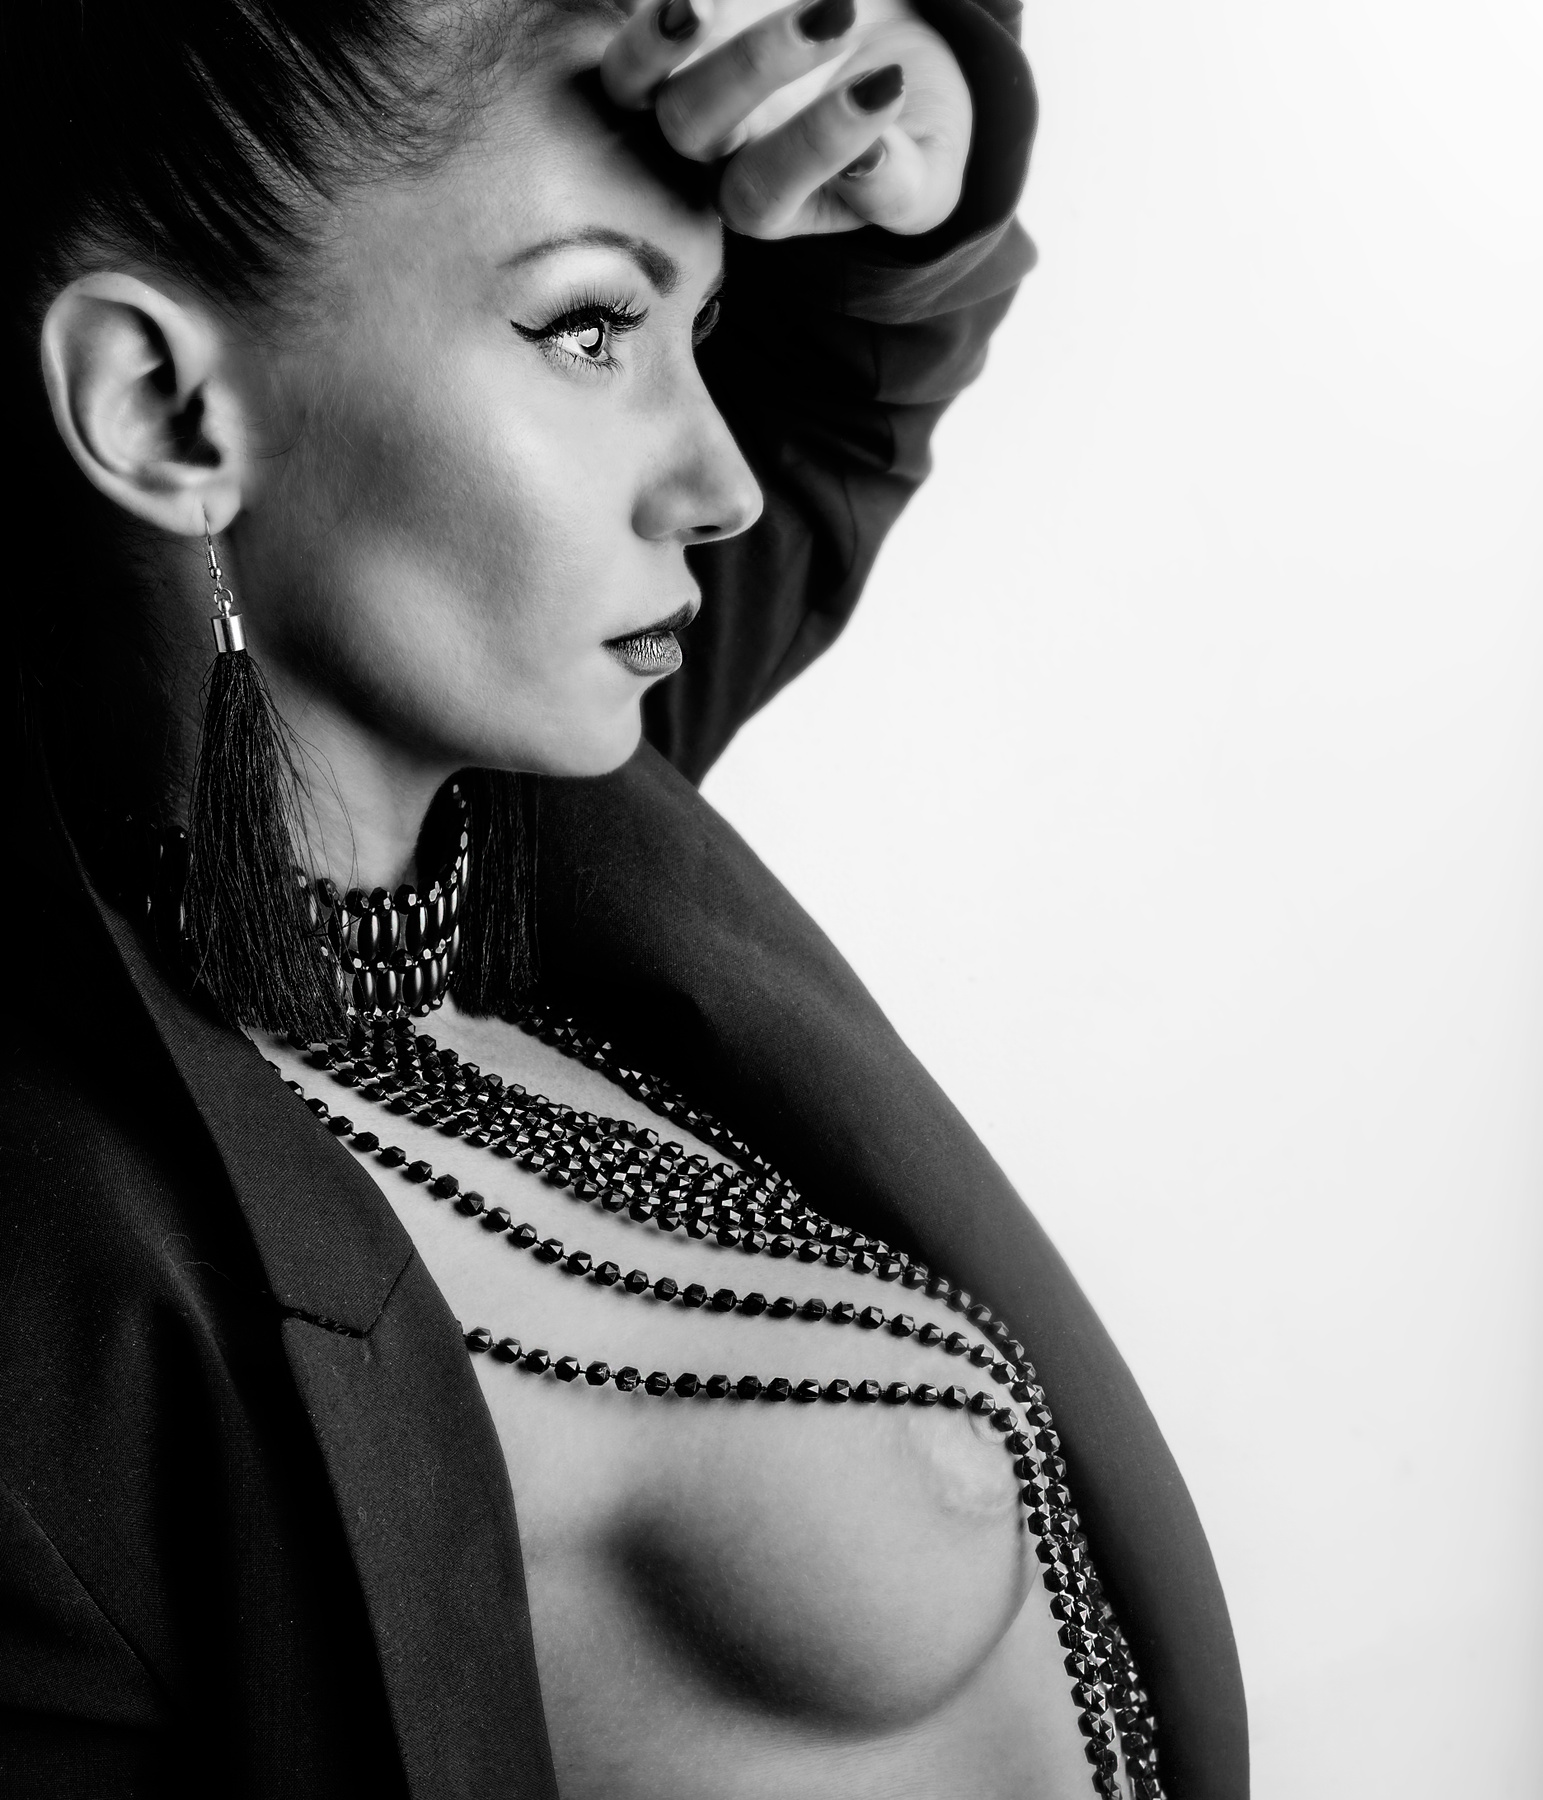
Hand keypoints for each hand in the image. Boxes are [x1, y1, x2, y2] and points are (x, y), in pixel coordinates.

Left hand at [600, 0, 972, 239]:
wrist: (890, 45)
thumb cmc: (908, 123)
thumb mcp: (927, 170)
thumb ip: (900, 187)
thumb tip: (870, 163)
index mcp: (766, 200)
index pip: (761, 194)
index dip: (813, 149)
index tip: (886, 91)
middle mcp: (709, 145)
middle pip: (691, 127)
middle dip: (753, 70)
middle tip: (840, 16)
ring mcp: (678, 75)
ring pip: (632, 74)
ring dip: (659, 38)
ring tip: (697, 5)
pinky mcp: (678, 21)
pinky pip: (641, 8)